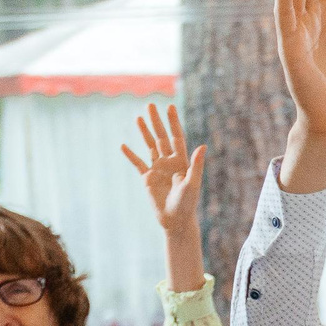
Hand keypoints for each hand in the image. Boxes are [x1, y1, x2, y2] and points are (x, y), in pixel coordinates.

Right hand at [120, 102, 204, 234]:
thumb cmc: (188, 203)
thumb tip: (202, 146)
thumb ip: (196, 164)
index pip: (176, 137)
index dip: (173, 122)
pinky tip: (123, 145)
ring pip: (149, 146)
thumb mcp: (193, 183)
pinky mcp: (147, 178)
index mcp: (181, 161)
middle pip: (161, 137)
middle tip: (150, 105)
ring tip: (138, 117)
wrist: (175, 220)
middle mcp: (169, 162)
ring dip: (144, 132)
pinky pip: (138, 163)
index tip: (169, 107)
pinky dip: (130, 155)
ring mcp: (158, 169)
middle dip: (156, 121)